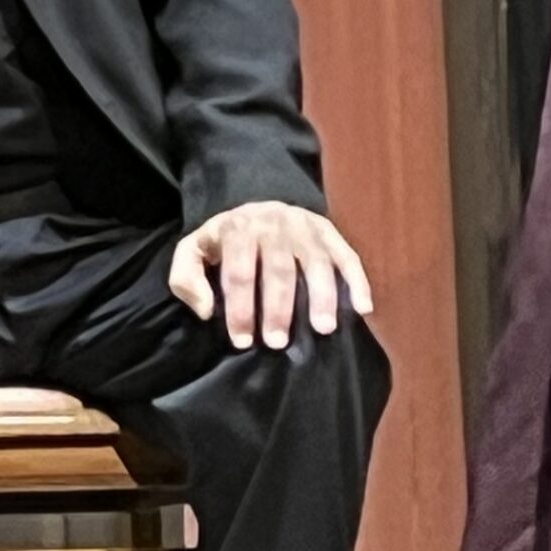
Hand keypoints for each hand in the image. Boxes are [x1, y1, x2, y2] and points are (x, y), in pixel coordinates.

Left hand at [168, 199, 373, 351]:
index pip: (239, 272)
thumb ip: (186, 278)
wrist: (256, 207)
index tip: (243, 341)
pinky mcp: (329, 231)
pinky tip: (364, 309)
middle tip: (278, 343)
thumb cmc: (224, 242)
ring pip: (317, 262)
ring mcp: (305, 226)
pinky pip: (348, 255)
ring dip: (322, 296)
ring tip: (324, 330)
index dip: (240, 308)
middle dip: (278, 308)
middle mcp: (274, 223)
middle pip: (279, 269)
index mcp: (238, 228)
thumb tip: (206, 310)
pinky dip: (358, 281)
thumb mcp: (192, 251)